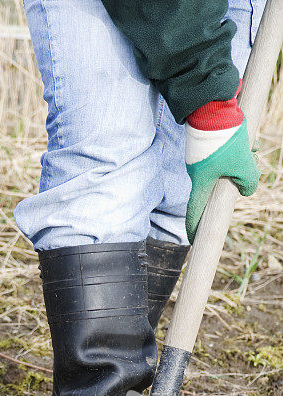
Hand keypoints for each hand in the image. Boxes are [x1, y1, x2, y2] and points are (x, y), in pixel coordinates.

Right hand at [185, 90, 259, 243]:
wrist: (212, 106)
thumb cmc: (225, 140)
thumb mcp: (244, 165)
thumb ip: (248, 183)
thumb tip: (246, 189)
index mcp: (201, 183)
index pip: (195, 212)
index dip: (195, 228)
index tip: (194, 240)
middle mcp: (196, 172)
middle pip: (212, 189)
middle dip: (228, 185)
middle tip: (242, 179)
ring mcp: (198, 158)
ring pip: (219, 168)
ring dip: (236, 164)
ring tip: (250, 151)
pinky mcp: (203, 145)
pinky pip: (220, 154)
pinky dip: (234, 151)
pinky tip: (246, 141)